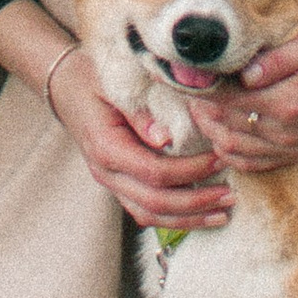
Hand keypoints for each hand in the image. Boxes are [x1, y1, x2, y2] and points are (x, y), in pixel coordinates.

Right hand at [50, 51, 236, 231]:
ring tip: (222, 213)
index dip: (190, 171)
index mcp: (106, 147)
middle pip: (154, 203)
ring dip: (189, 218)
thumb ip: (140, 112)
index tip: (219, 159)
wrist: (66, 88)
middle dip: (196, 202)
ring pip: (150, 216)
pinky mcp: (118, 185)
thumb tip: (167, 139)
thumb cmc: (93, 79)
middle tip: (230, 195)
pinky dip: (174, 217)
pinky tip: (199, 213)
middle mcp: (106, 172)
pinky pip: (145, 211)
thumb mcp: (115, 85)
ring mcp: (110, 183)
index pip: (153, 172)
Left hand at [196, 0, 297, 173]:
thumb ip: (273, 61)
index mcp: (288, 103)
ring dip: (212, 133)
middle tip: (185, 91)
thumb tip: (242, 74)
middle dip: (201, 111)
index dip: (202, 92)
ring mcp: (294, 145)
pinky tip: (221, 136)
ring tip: (199, 110)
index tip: (183, 78)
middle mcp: (289, 131)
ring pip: (237, 151)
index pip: (229, 103)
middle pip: (227, 128)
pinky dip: (233, 154)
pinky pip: (256, 163)